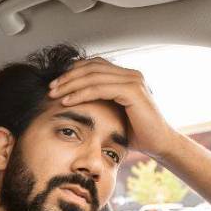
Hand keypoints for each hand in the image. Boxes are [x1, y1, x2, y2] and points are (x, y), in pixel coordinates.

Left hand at [48, 57, 182, 159]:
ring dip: (70, 84)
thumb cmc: (137, 133)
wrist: (159, 144)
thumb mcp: (115, 114)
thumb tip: (77, 100)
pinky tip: (68, 101)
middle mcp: (131, 74)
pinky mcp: (132, 90)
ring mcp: (133, 80)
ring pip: (93, 76)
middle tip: (51, 88)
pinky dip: (81, 93)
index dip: (73, 71)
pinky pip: (100, 88)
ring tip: (54, 94)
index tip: (56, 84)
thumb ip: (101, 102)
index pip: (94, 65)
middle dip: (68, 76)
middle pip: (91, 67)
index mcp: (127, 76)